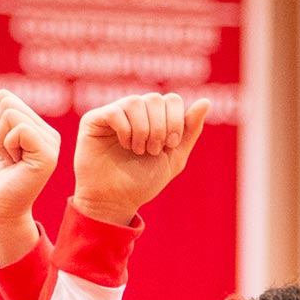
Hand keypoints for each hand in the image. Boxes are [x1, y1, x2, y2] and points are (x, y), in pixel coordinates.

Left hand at [0, 90, 59, 263]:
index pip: (4, 98)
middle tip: (0, 155)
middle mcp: (48, 134)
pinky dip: (5, 144)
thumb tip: (0, 97)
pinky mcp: (47, 155)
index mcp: (36, 130)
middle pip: (6, 101)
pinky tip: (11, 163)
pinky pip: (19, 128)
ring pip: (10, 111)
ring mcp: (50, 144)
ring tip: (6, 160)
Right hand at [70, 92, 210, 225]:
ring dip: (142, 130)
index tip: (169, 145)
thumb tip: (206, 102)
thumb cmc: (143, 182)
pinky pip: (115, 111)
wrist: (115, 201)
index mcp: (153, 117)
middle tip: (152, 151)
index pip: (171, 100)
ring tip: (138, 150)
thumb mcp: (174, 157)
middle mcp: (133, 112)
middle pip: (155, 99)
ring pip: (135, 102)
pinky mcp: (93, 120)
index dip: (175, 120)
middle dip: (159, 128)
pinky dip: (124, 130)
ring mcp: (113, 114)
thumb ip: (190, 130)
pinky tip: (123, 145)